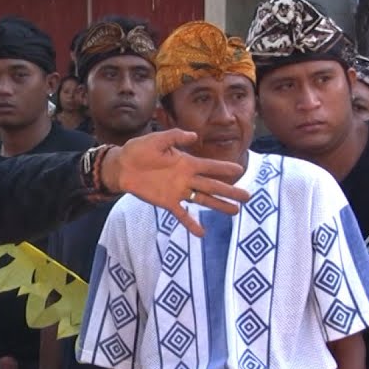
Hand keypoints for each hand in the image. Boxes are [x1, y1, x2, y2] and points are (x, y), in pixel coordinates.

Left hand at [101, 128, 250, 236]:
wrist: (121, 166)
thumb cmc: (139, 150)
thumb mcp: (157, 139)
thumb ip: (175, 137)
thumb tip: (193, 135)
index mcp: (186, 162)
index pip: (210, 166)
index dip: (225, 168)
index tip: (241, 170)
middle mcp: (186, 178)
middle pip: (212, 186)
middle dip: (230, 191)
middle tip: (248, 197)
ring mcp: (178, 191)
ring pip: (203, 200)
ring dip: (218, 206)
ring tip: (235, 212)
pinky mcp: (167, 202)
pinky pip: (182, 214)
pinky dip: (191, 223)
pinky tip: (202, 233)